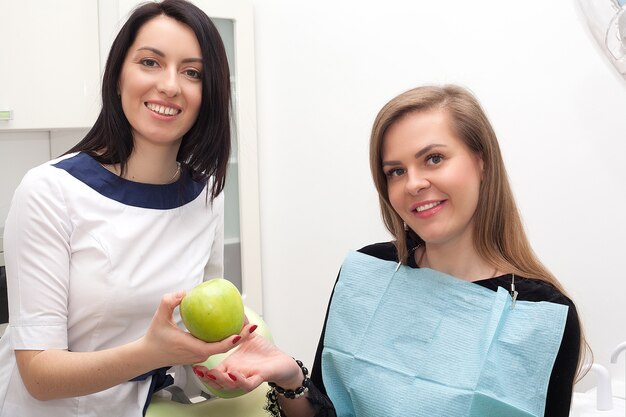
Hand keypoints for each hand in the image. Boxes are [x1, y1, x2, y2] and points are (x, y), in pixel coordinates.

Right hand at [138, 291, 254, 367]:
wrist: (147, 355)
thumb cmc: (154, 338)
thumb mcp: (159, 316)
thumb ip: (169, 302)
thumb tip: (184, 293)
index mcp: (195, 349)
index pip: (219, 347)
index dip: (234, 340)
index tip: (244, 330)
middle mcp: (200, 354)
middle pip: (226, 347)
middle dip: (241, 336)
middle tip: (252, 323)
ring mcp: (200, 355)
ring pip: (222, 347)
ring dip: (235, 336)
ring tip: (246, 321)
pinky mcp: (199, 353)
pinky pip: (215, 344)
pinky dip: (225, 336)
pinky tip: (229, 322)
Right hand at [193, 332, 302, 393]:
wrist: (282, 362)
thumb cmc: (265, 353)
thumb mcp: (249, 337)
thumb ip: (241, 325)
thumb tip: (235, 310)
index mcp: (232, 366)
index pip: (214, 372)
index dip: (203, 372)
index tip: (194, 364)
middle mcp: (237, 374)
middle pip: (217, 381)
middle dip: (206, 378)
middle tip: (197, 370)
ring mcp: (247, 377)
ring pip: (230, 384)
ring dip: (219, 379)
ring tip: (211, 373)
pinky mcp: (258, 379)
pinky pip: (247, 383)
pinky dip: (239, 380)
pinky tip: (233, 374)